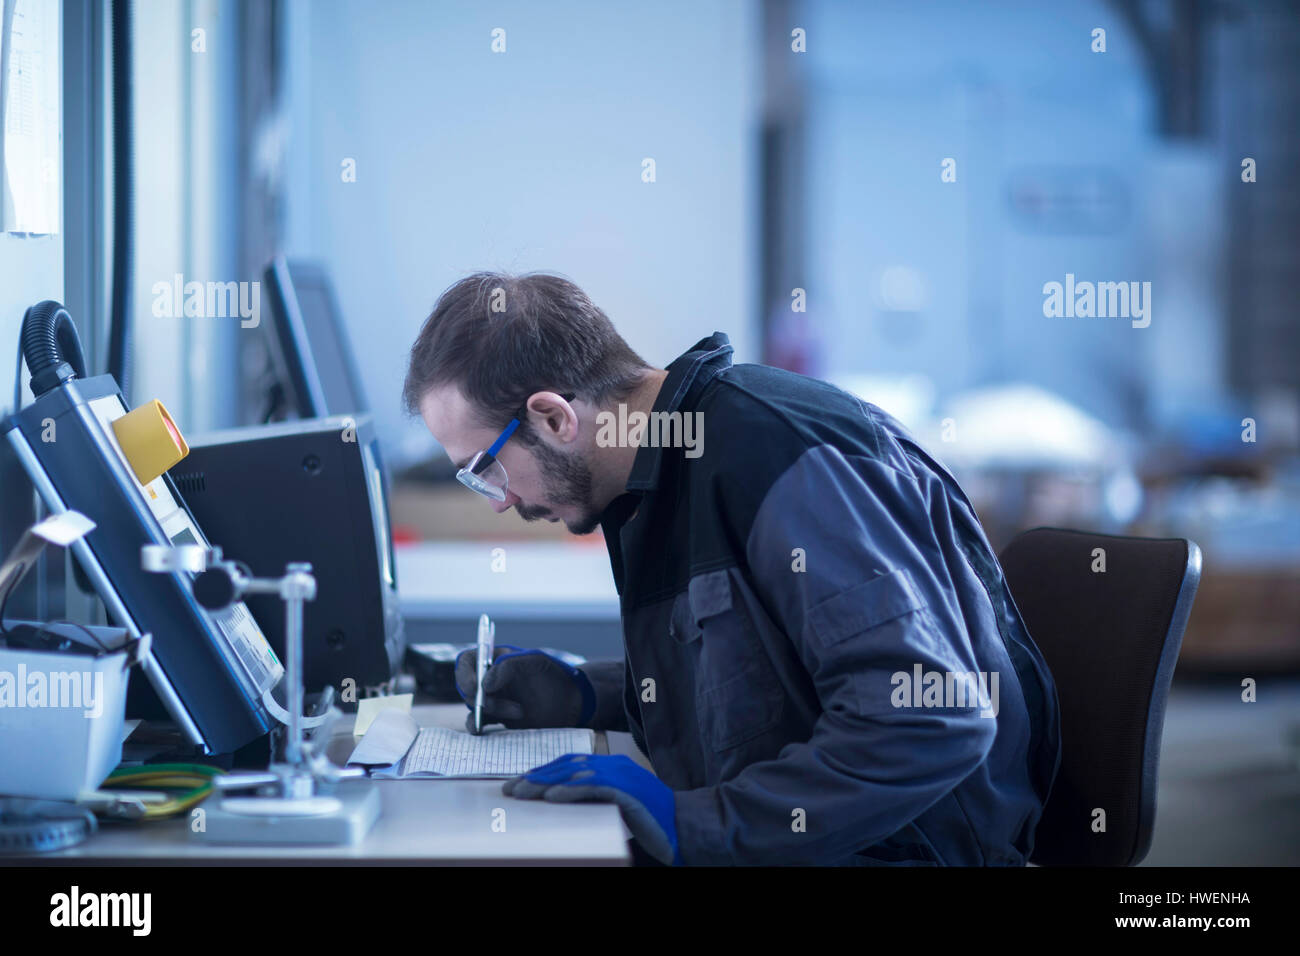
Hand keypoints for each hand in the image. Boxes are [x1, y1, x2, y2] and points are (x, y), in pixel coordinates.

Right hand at [454, 645, 595, 731]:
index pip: (468, 661)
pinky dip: (477, 726)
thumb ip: (509, 665)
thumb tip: (484, 684)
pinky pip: (478, 723)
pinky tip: (486, 730)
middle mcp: (490, 678)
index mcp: (496, 658)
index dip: (464, 673)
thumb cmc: (554, 675)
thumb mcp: (535, 660)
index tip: (474, 687)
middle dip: (478, 696)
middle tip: (493, 702)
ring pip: (474, 706)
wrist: (571, 703)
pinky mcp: (498, 718)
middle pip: (467, 686)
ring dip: (490, 711)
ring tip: (519, 711)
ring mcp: (493, 698)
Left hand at [503, 754, 680, 865]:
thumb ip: (595, 800)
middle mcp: (616, 765)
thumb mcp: (618, 807)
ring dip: (546, 782)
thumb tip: (563, 804)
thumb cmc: (653, 821)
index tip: (520, 783)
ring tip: (522, 792)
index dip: (544, 771)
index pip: (571, 762)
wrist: (686, 826)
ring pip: (576, 772)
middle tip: (510, 789)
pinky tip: (552, 796)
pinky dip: (571, 789)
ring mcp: (622, 776)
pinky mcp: (628, 791)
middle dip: (536, 776)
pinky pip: (593, 787)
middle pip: (568, 764)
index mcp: (614, 766)